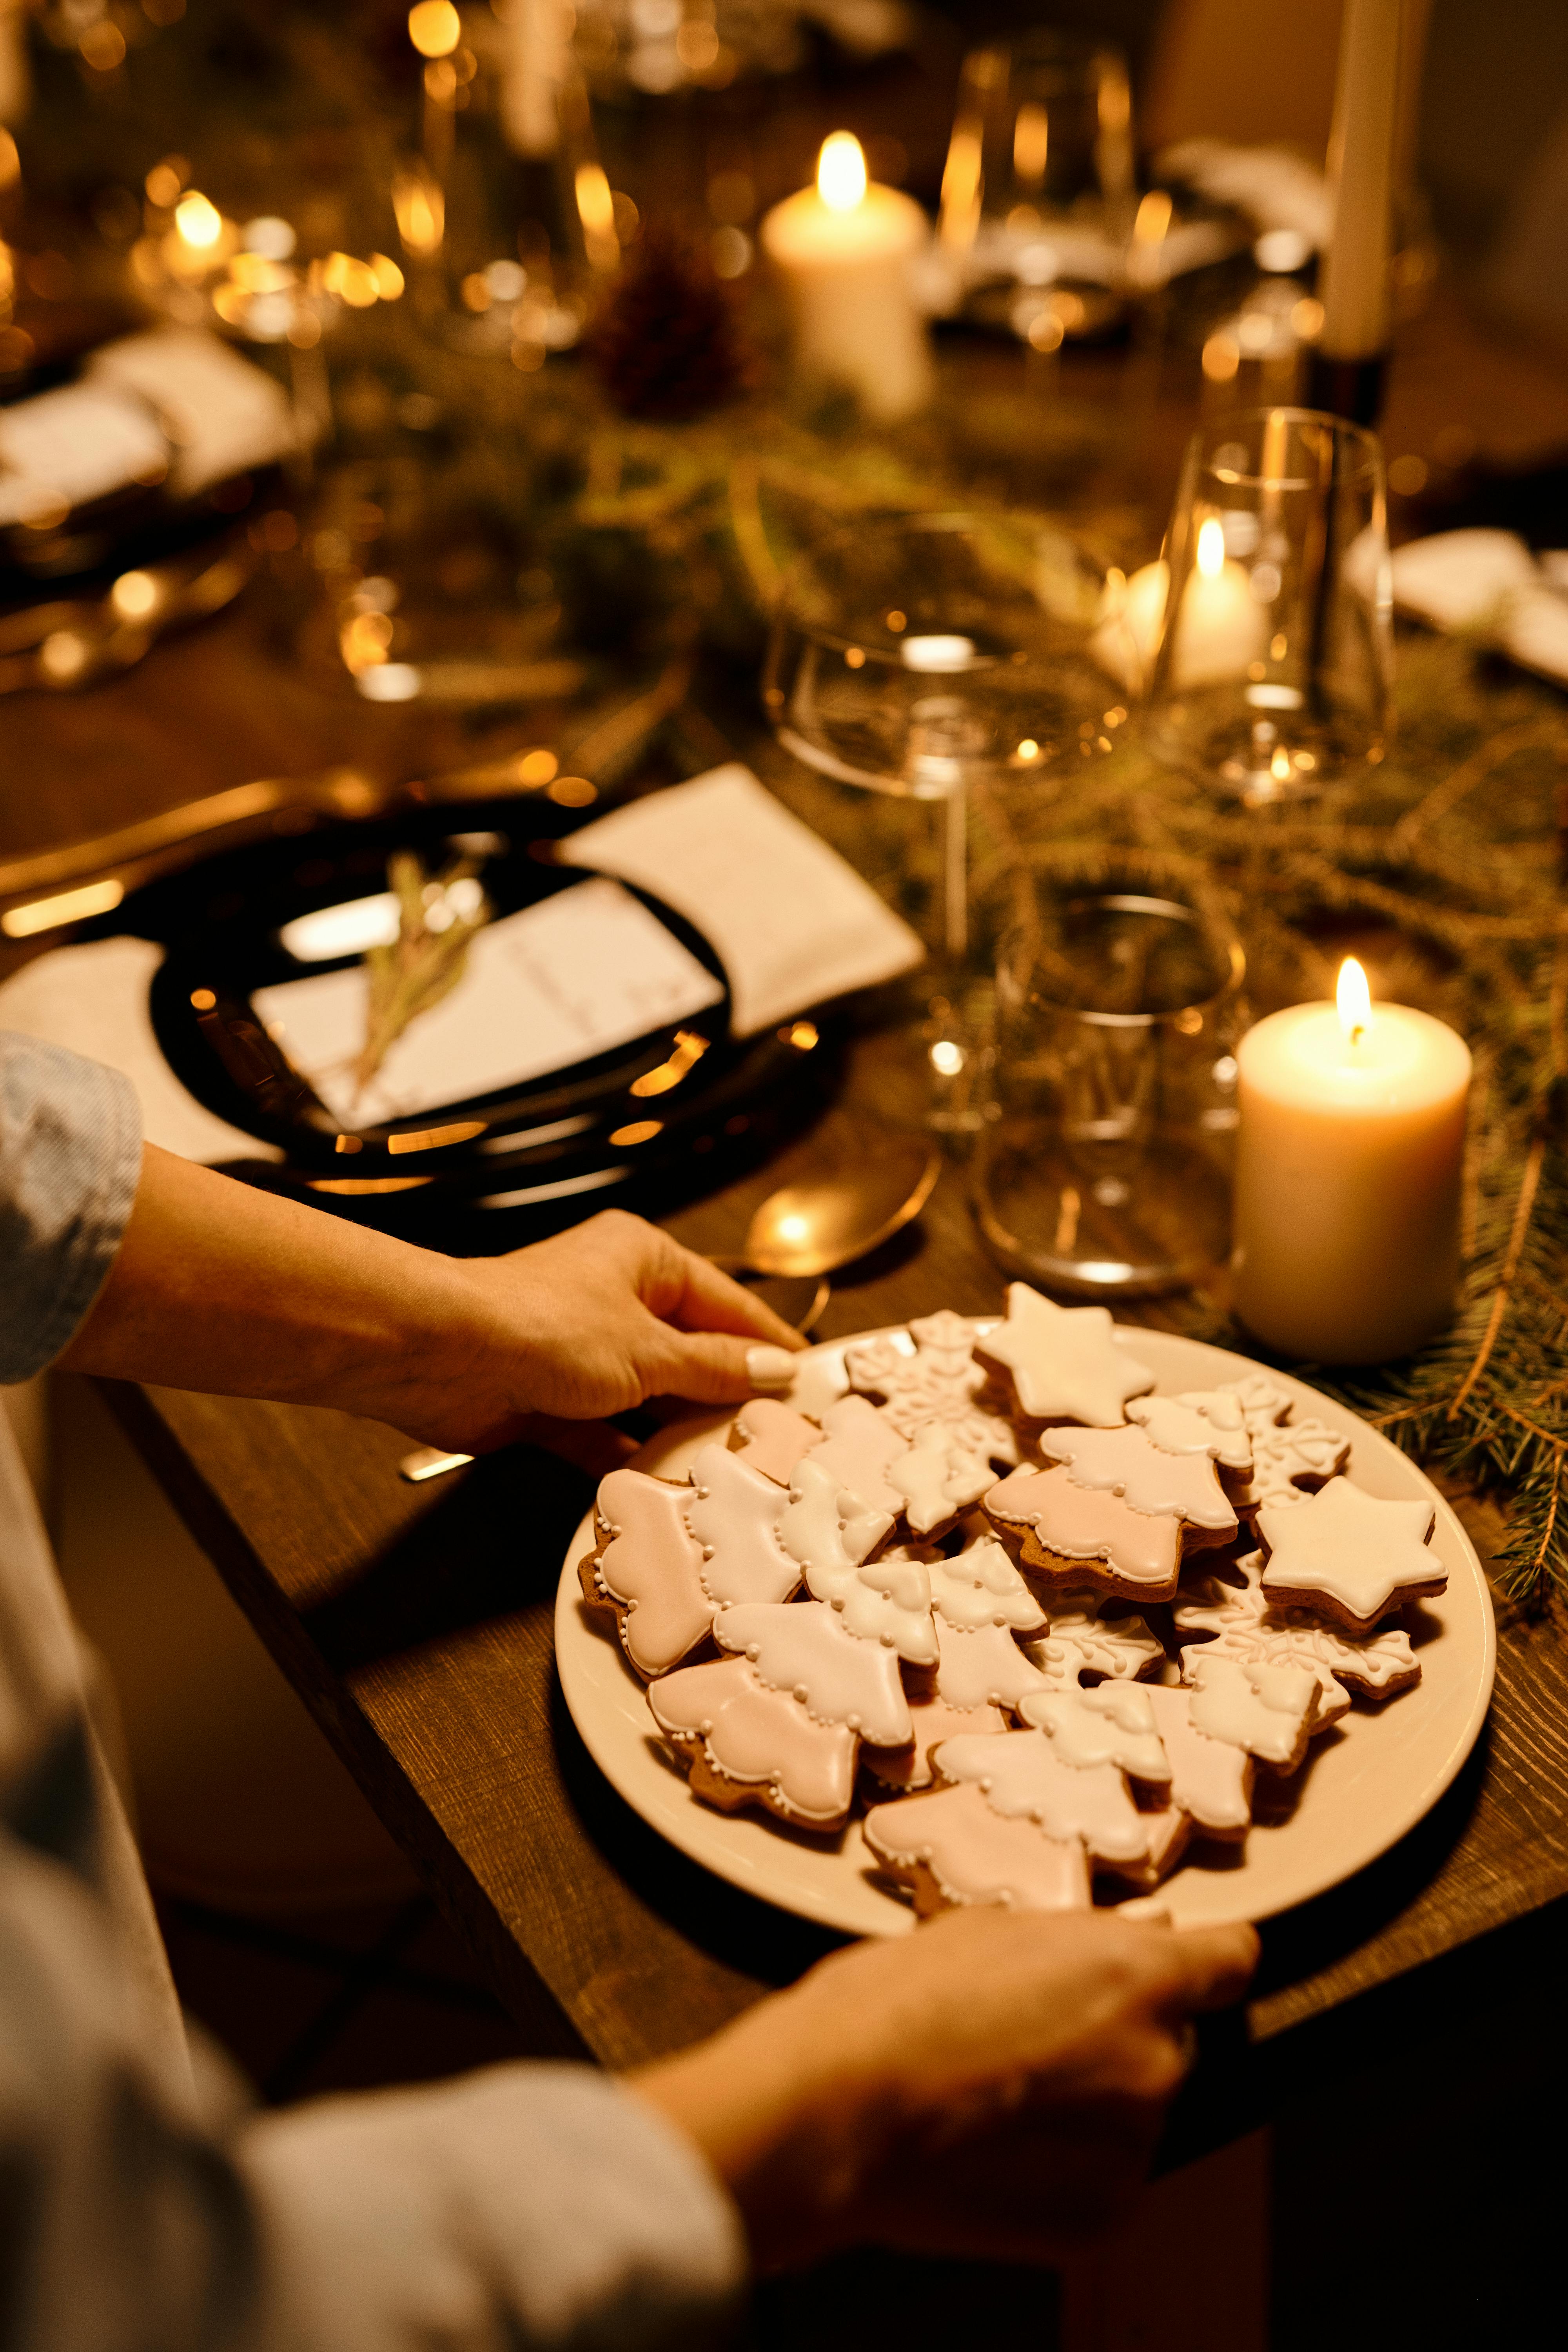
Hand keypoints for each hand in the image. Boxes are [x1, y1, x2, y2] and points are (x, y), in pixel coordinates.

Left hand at [408, 1210, 806, 1448]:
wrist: (441, 1355)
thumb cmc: (545, 1326)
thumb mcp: (648, 1349)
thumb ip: (714, 1367)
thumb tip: (776, 1370)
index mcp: (644, 1260)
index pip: (728, 1303)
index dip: (771, 1343)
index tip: (813, 1383)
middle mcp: (614, 1300)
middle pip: (690, 1352)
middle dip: (729, 1395)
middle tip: (782, 1439)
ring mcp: (581, 1353)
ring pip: (650, 1398)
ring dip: (681, 1432)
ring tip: (737, 1471)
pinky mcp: (550, 1402)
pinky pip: (605, 1433)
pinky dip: (631, 1457)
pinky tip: (668, 1485)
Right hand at [629, 1906, 1257, 2270]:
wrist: (837, 2110)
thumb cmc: (898, 2002)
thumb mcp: (992, 1931)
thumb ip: (1077, 1944)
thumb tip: (1125, 1948)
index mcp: (1137, 1975)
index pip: (1230, 1958)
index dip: (1203, 1960)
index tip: (1183, 1969)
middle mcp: (1158, 2062)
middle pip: (1170, 2040)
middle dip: (1118, 2036)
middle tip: (1030, 2037)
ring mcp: (1136, 2148)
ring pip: (1133, 2114)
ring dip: (1088, 2105)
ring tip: (994, 2095)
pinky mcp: (1105, 2218)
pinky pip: (1104, 2180)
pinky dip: (1062, 2169)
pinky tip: (992, 2149)